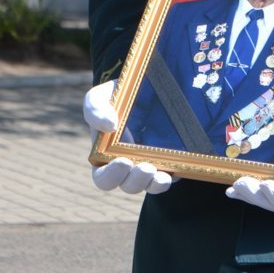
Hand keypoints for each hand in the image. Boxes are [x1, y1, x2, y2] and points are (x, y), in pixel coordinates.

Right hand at [83, 80, 174, 194]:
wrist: (145, 87)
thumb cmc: (115, 97)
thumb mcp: (99, 98)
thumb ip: (95, 110)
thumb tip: (109, 126)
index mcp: (105, 158)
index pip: (104, 179)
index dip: (112, 176)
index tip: (123, 162)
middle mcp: (129, 167)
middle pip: (130, 186)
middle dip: (137, 181)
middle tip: (146, 168)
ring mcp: (151, 165)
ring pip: (153, 185)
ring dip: (156, 184)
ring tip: (162, 176)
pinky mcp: (172, 161)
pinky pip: (175, 174)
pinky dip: (176, 174)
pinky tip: (178, 167)